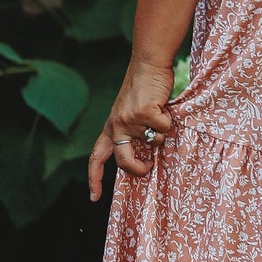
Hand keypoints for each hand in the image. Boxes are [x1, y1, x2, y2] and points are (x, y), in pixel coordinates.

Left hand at [88, 59, 175, 201]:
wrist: (147, 64)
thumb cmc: (143, 90)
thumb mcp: (128, 113)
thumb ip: (132, 132)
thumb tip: (148, 154)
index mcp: (110, 128)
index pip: (96, 158)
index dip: (94, 179)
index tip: (94, 197)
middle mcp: (116, 126)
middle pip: (125, 162)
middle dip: (139, 169)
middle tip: (149, 166)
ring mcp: (129, 120)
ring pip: (154, 141)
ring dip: (161, 130)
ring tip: (157, 112)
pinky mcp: (144, 112)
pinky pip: (163, 127)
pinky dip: (168, 118)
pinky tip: (161, 105)